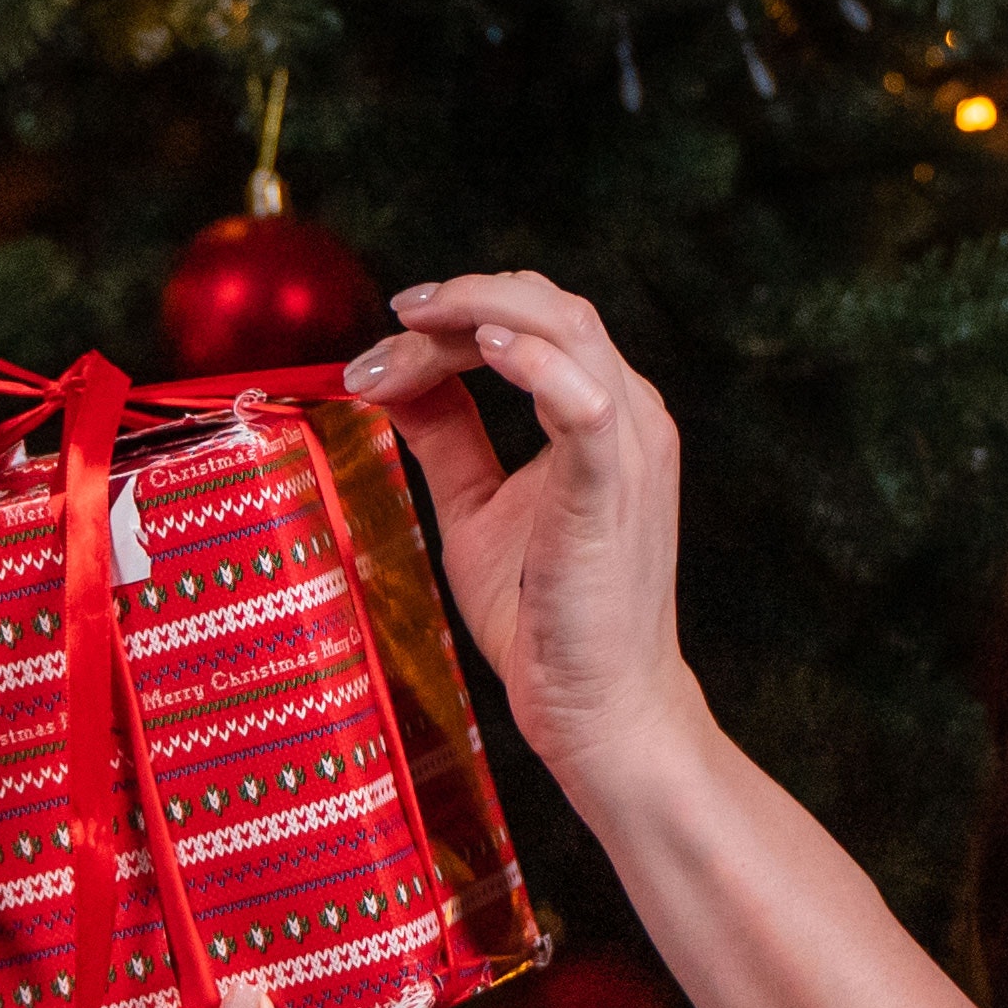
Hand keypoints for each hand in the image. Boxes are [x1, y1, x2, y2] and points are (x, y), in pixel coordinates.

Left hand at [338, 273, 704, 786]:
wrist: (600, 707)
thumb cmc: (547, 614)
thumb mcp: (476, 506)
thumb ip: (447, 436)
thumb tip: (392, 376)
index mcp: (601, 413)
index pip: (528, 323)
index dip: (450, 320)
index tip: (378, 350)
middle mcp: (629, 415)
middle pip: (549, 306)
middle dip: (460, 300)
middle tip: (391, 320)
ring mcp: (629, 449)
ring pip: (569, 328)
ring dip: (483, 310)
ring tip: (415, 322)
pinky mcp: (613, 491)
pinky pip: (584, 403)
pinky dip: (534, 363)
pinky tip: (486, 349)